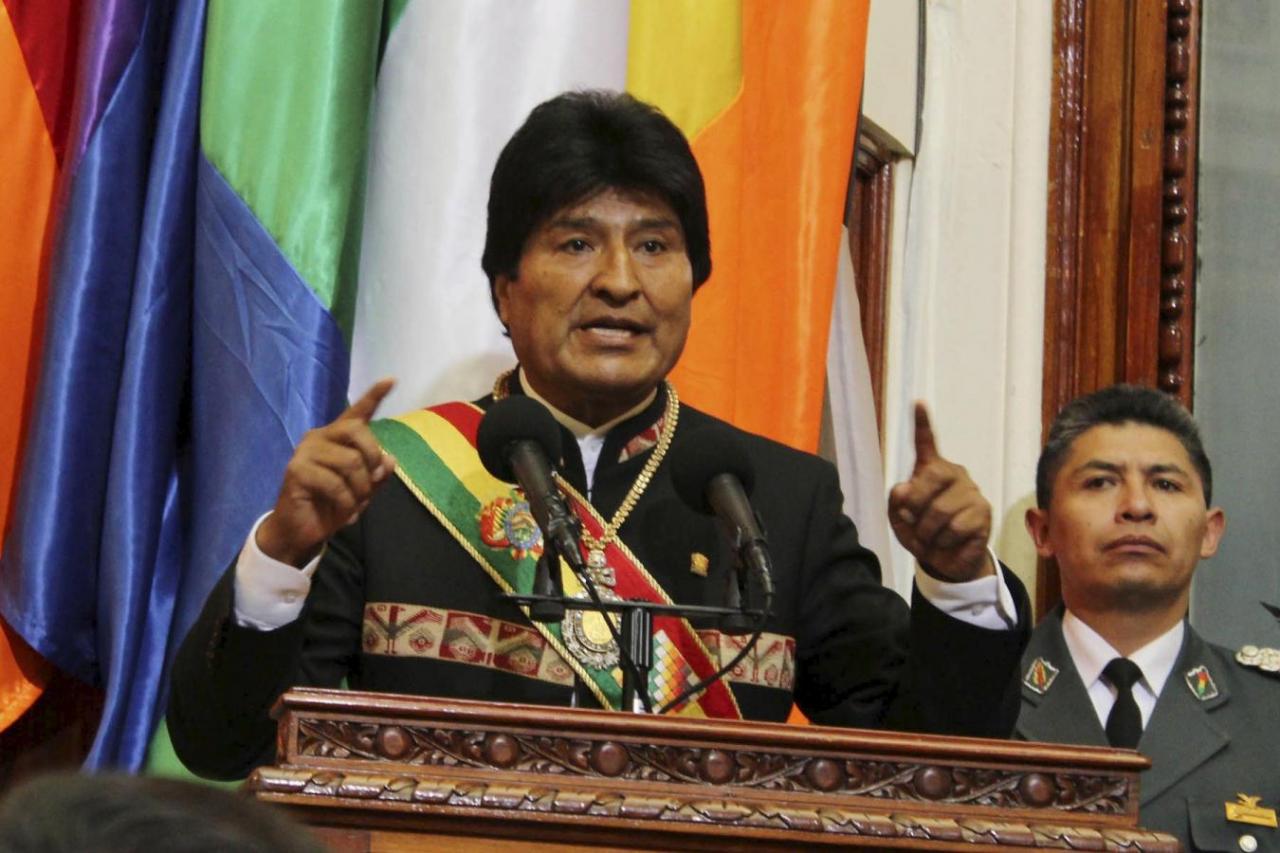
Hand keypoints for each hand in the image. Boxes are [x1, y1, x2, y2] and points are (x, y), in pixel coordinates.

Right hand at [257, 379, 397, 566]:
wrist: (303, 530)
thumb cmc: (333, 505)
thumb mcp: (362, 490)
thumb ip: (377, 474)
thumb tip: (390, 460)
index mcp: (336, 437)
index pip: (357, 412)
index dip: (374, 396)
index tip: (391, 379)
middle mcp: (319, 437)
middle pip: (356, 430)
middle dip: (372, 456)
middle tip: (373, 479)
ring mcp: (305, 452)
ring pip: (350, 462)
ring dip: (361, 489)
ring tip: (355, 504)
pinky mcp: (296, 470)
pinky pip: (335, 483)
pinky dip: (347, 502)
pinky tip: (343, 513)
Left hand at [888, 402, 994, 581]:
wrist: (944, 561)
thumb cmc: (920, 532)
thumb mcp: (899, 518)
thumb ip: (896, 502)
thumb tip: (903, 488)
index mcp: (931, 470)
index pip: (927, 442)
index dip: (922, 424)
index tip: (918, 403)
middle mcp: (953, 474)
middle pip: (930, 478)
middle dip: (915, 504)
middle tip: (913, 520)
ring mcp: (971, 491)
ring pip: (940, 511)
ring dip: (927, 532)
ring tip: (930, 537)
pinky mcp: (984, 512)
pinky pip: (955, 528)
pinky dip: (943, 541)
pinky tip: (947, 542)